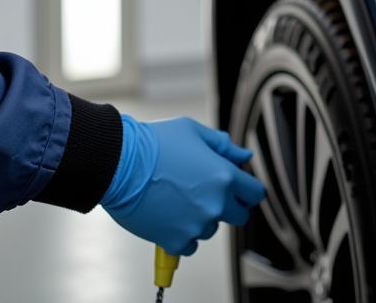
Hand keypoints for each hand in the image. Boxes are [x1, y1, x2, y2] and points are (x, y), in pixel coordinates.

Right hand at [101, 115, 265, 254]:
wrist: (120, 164)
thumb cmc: (154, 144)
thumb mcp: (194, 132)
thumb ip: (223, 145)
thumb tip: (243, 155)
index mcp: (224, 176)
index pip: (255, 193)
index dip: (248, 190)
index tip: (240, 190)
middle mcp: (214, 204)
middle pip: (239, 216)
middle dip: (229, 206)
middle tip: (208, 193)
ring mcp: (196, 225)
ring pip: (211, 228)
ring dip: (202, 217)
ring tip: (180, 198)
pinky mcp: (175, 241)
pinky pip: (190, 244)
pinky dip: (183, 232)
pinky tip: (170, 213)